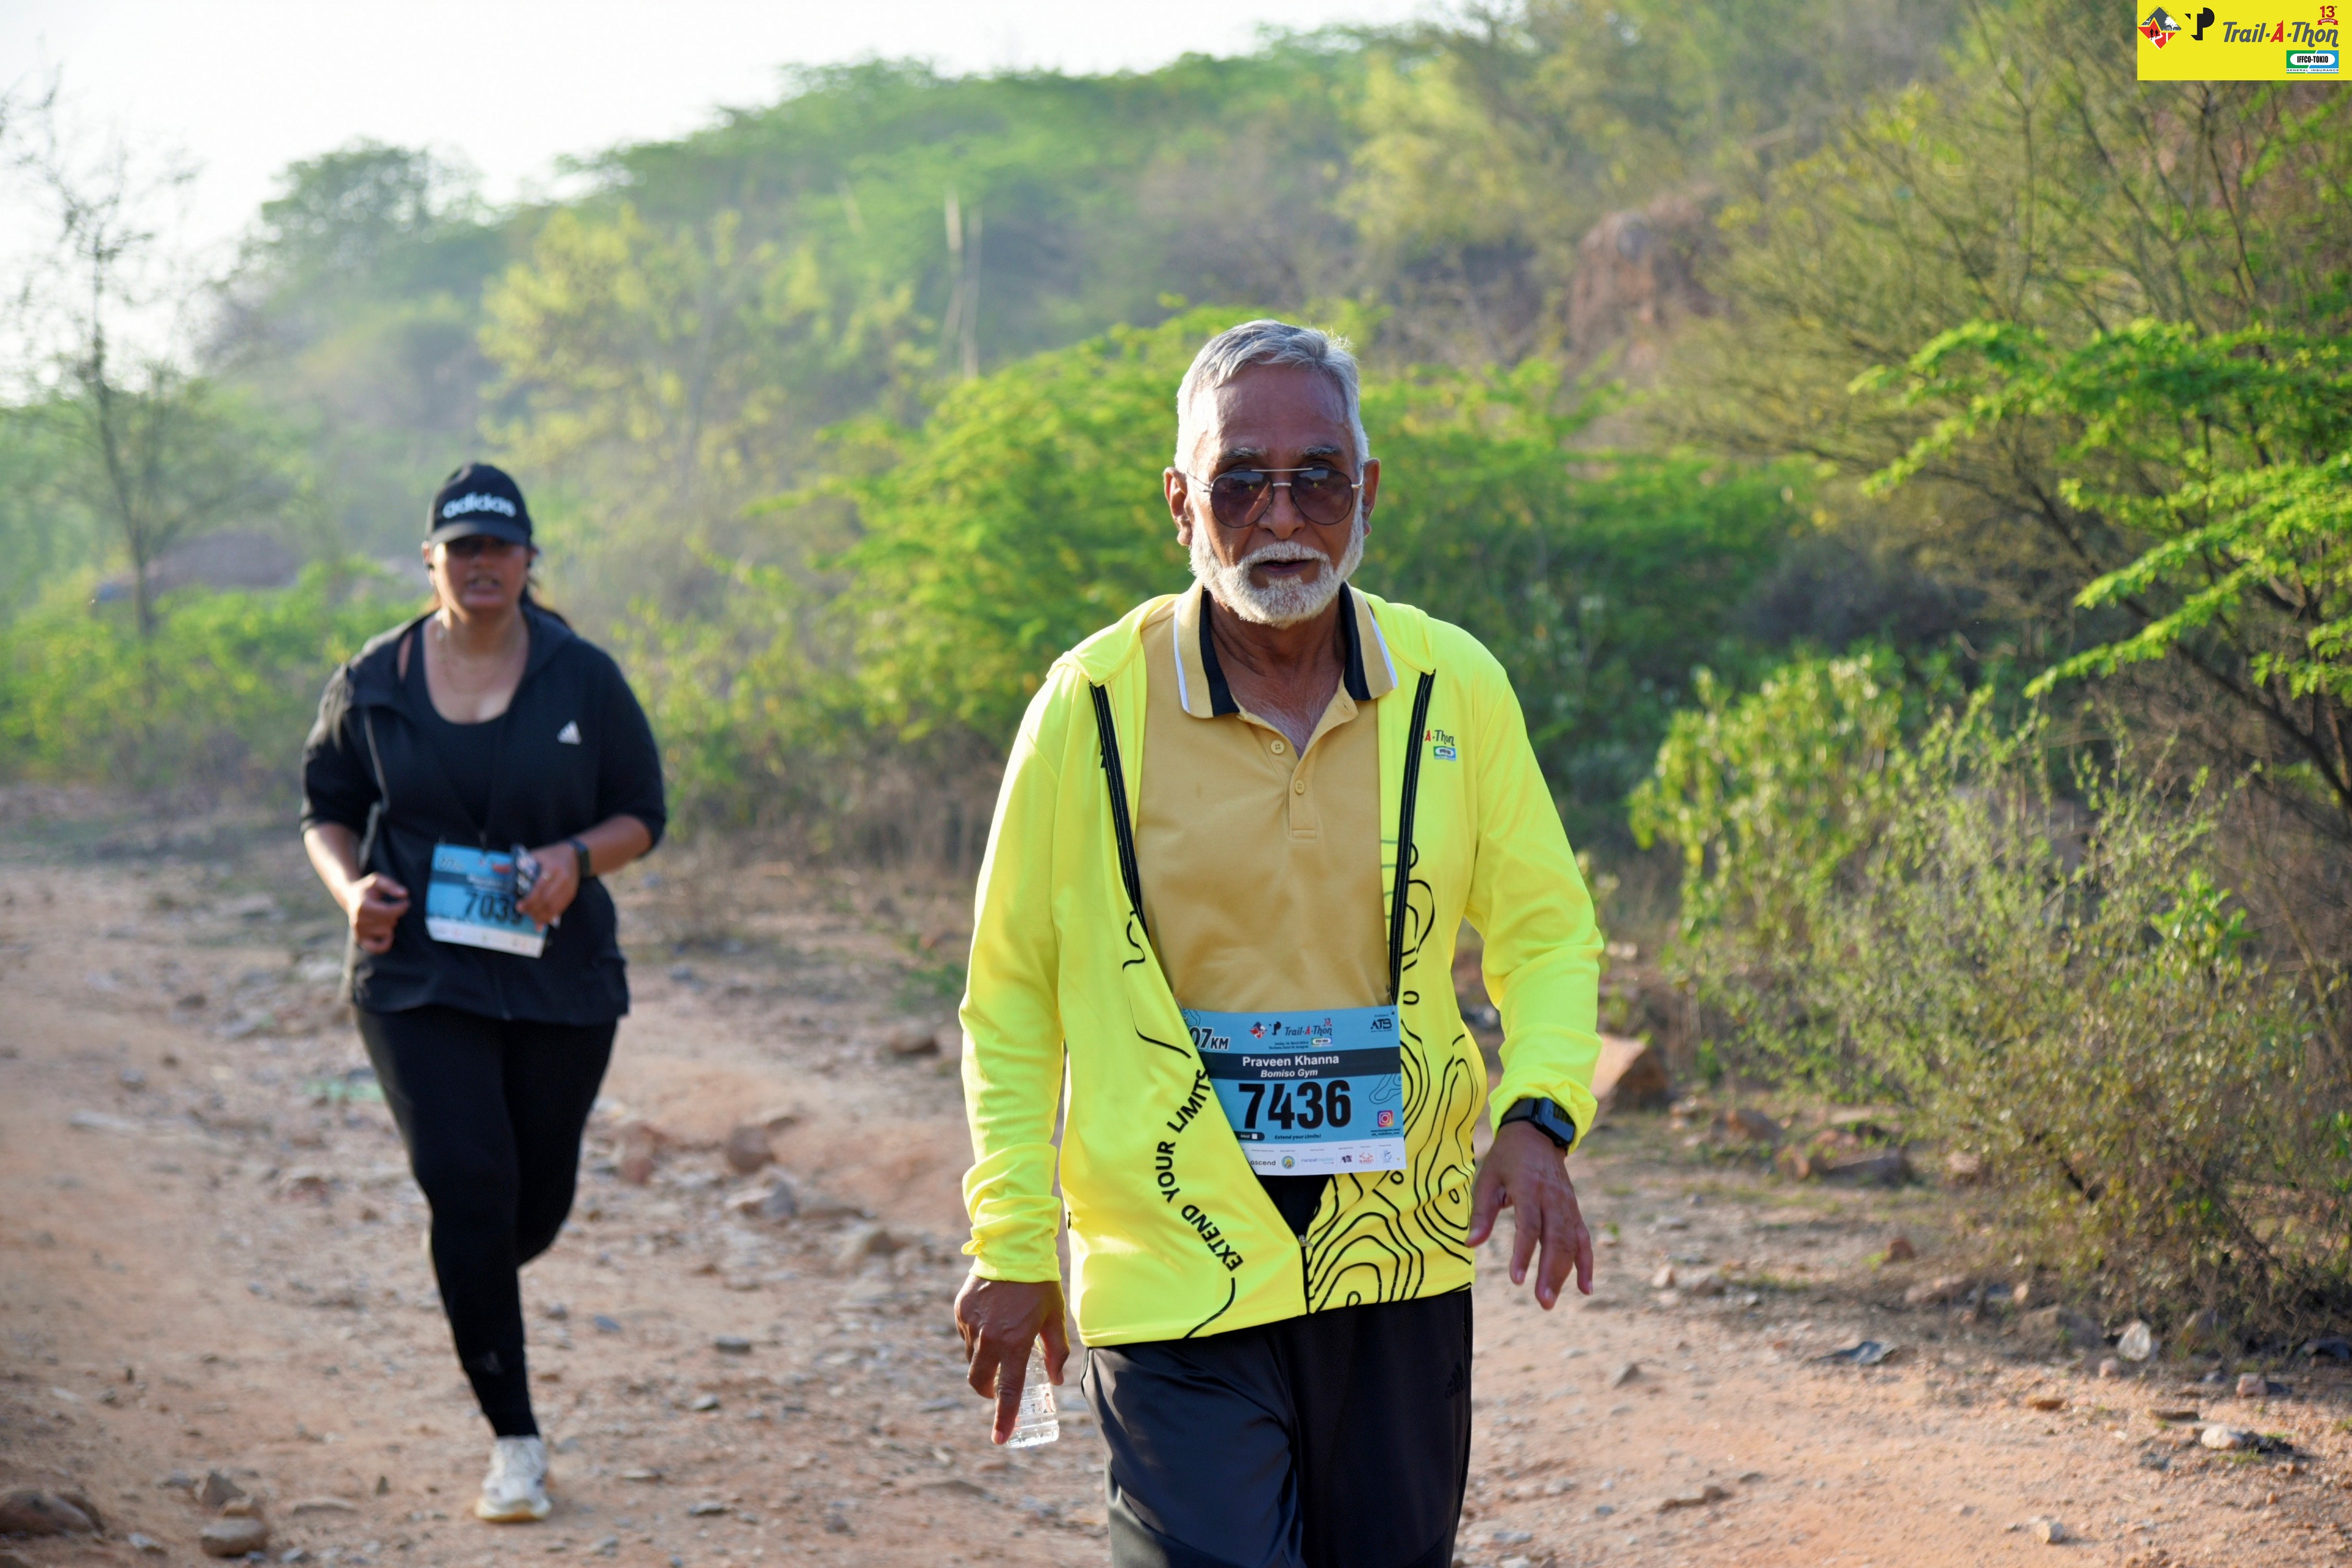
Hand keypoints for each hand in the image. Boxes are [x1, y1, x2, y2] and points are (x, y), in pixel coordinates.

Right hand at [344, 873, 409, 954]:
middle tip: (391, 907)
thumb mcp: (377, 880)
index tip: (406, 902)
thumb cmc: (367, 888)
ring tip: (383, 915)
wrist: (350, 897)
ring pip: (386, 932)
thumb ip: (391, 885)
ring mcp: (358, 931)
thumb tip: (404, 894)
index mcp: (362, 906)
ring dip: (390, 924)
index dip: (402, 907)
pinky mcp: (360, 939)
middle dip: (395, 914)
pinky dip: (386, 943)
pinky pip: (377, 948)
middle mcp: (358, 921)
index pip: (388, 912)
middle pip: (389, 922)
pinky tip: (388, 933)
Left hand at [516, 844, 579, 925]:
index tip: (519, 906)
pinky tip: (541, 921)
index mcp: (552, 867)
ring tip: (531, 918)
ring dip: (542, 916)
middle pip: (547, 899)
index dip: (530, 900)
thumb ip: (514, 864)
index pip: (540, 887)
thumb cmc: (550, 855)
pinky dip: (550, 916)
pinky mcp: (571, 894)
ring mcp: (569, 887)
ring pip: (554, 907)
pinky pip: (560, 909)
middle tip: (523, 912)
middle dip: (534, 909)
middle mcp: (562, 878)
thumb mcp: (533, 855)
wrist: (574, 855)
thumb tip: (495, 868)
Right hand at [953, 1274, 1069, 1444]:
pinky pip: (966, 1336)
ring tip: (1001, 1341)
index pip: (1008, 1390)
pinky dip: (977, 1338)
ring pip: (972, 1358)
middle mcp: (989, 1338)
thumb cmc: (1039, 1284)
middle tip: (998, 1389)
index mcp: (1014, 1343)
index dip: (1005, 1417)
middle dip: (988, 1392)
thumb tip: (1056, 1380)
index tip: (1000, 1438)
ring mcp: (971, 1325)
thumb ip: (1056, 1351)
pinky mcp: (961, 1311)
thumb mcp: (1054, 1317)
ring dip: (984, 1362)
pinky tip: (992, 1320)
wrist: (1012, 1247)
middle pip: (979, 1382)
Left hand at [1468, 1119, 1594, 1308]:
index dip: (1524, 1253)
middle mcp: (1552, 1198)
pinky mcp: (1574, 1210)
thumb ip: (1481, 1212)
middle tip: (1542, 1302)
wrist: (1538, 1133)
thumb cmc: (1507, 1158)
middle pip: (1555, 1240)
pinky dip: (1586, 1263)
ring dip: (1564, 1274)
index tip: (1517, 1279)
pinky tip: (1585, 1288)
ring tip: (1550, 1300)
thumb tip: (1470, 1243)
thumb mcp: (1488, 1177)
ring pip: (1571, 1243)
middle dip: (1550, 1273)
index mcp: (1528, 1187)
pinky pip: (1583, 1239)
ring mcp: (1567, 1205)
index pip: (1529, 1226)